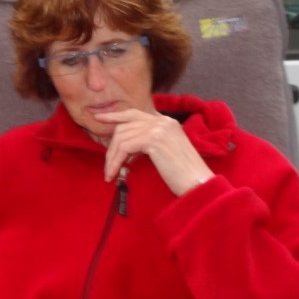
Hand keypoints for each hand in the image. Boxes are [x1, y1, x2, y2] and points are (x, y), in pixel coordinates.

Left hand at [94, 109, 213, 196]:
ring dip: (112, 157)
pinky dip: (116, 161)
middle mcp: (162, 121)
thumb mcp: (164, 153)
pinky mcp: (154, 139)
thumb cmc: (183, 175)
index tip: (99, 118)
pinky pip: (125, 147)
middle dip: (111, 143)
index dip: (115, 116)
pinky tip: (115, 173)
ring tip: (110, 173)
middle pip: (125, 124)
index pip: (135, 114)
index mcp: (166, 122)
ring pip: (122, 137)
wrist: (199, 184)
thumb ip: (147, 144)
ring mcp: (159, 128)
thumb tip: (125, 147)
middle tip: (107, 163)